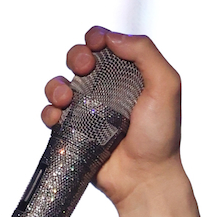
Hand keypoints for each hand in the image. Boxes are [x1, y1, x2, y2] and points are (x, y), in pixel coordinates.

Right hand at [42, 28, 180, 207]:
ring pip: (60, 84)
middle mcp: (105, 89)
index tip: (95, 44)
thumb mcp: (166, 86)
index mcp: (127, 74)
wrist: (146, 179)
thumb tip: (112, 37)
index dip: (95, 37)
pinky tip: (58, 117)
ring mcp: (87, 110)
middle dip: (76, 55)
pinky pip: (51, 114)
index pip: (104, 43)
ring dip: (56, 84)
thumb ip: (145, 52)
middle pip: (78, 58)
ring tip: (66, 98)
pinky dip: (49, 111)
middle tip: (85, 68)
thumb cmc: (160, 136)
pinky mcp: (74, 132)